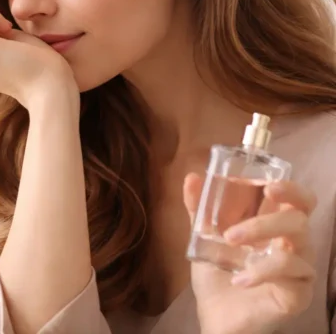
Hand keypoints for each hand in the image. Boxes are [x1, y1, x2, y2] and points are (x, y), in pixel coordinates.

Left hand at [184, 173, 316, 333]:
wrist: (215, 315)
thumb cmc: (217, 273)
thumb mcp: (203, 238)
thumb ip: (199, 209)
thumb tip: (191, 177)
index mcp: (273, 224)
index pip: (297, 199)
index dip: (291, 188)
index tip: (269, 185)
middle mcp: (292, 242)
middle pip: (300, 216)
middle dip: (267, 218)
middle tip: (234, 229)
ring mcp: (299, 266)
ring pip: (299, 241)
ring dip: (261, 237)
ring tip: (229, 245)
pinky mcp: (299, 291)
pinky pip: (292, 273)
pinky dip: (263, 272)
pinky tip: (239, 279)